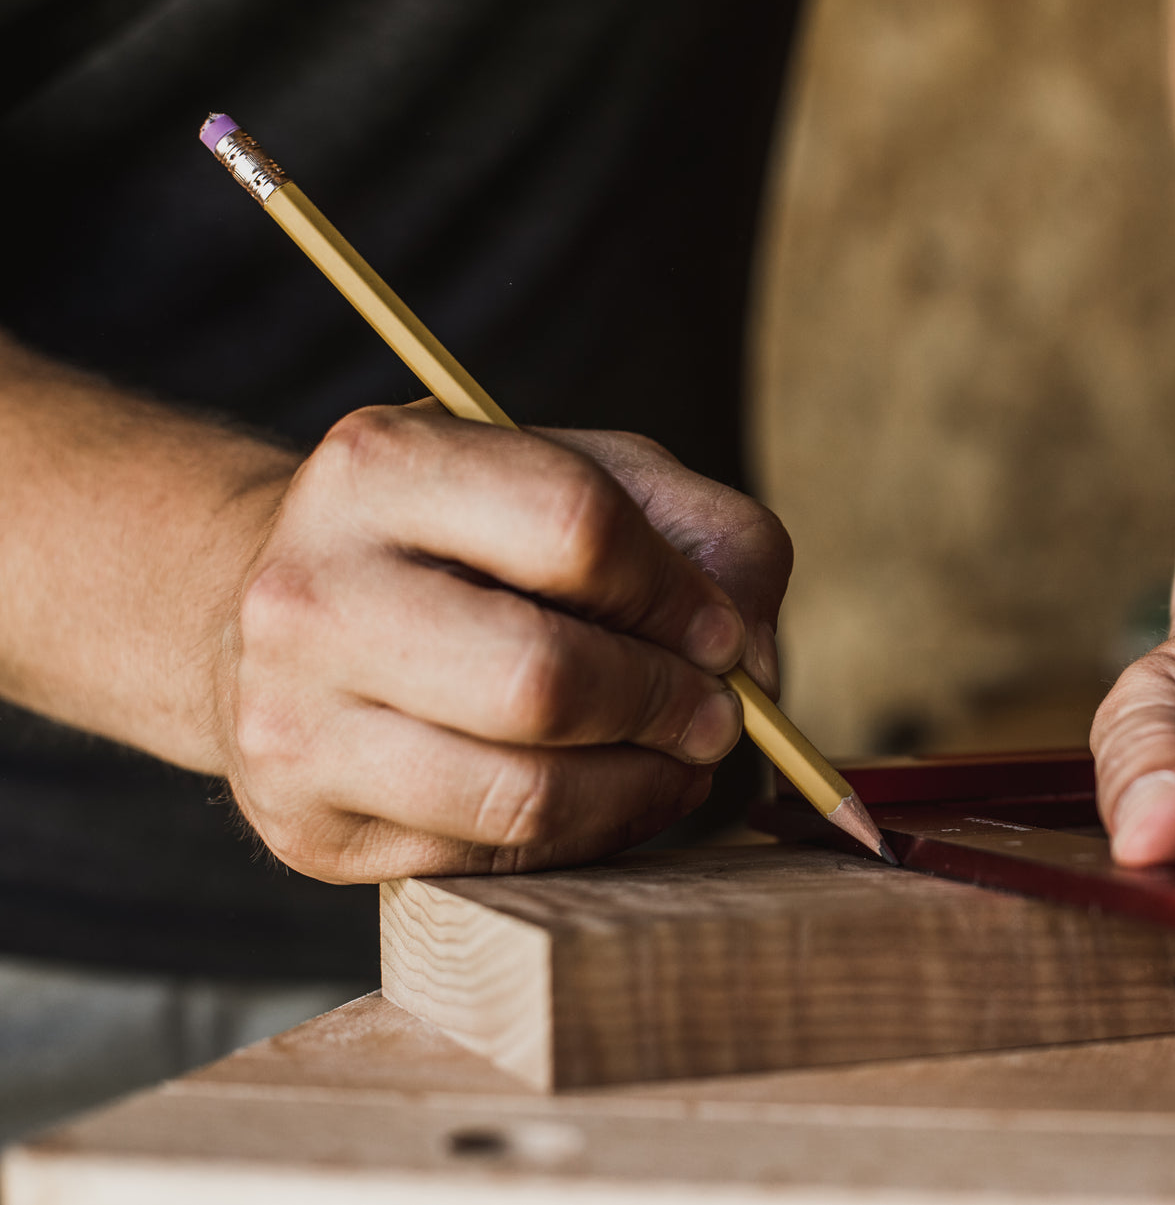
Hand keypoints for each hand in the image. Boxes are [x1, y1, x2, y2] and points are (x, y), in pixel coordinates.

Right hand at [212, 404, 791, 882]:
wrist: (270, 612)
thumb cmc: (464, 540)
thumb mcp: (582, 475)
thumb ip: (705, 535)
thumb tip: (756, 665)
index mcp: (380, 465)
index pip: (575, 528)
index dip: (678, 593)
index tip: (721, 632)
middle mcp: (311, 594)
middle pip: (543, 679)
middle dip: (667, 705)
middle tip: (718, 716)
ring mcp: (293, 723)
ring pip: (524, 794)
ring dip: (643, 786)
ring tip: (678, 759)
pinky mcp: (310, 831)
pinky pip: (494, 856)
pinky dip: (586, 834)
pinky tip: (607, 792)